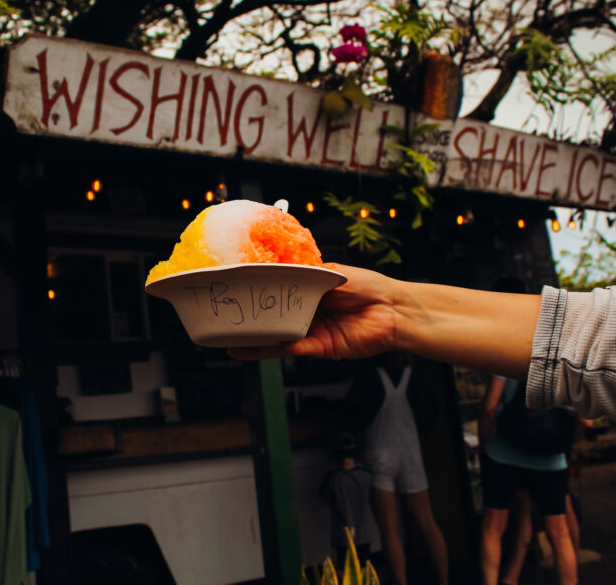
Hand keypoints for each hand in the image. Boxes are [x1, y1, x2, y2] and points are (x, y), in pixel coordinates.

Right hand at [228, 264, 404, 360]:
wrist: (395, 310)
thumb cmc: (368, 286)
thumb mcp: (331, 272)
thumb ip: (304, 273)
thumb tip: (275, 265)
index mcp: (308, 291)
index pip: (276, 290)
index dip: (256, 290)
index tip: (233, 287)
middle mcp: (306, 312)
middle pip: (272, 315)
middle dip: (248, 316)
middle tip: (220, 313)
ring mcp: (311, 331)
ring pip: (276, 335)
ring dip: (252, 338)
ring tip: (225, 338)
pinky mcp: (319, 348)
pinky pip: (289, 349)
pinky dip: (268, 349)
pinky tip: (247, 349)